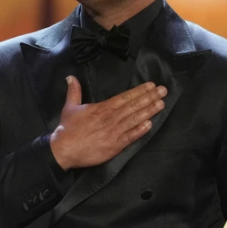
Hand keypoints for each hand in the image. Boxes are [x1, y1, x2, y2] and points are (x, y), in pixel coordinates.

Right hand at [49, 78, 166, 169]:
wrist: (63, 149)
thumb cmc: (67, 129)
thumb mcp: (70, 107)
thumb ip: (74, 92)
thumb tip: (71, 77)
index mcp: (102, 108)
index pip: (124, 97)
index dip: (139, 91)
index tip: (151, 85)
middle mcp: (110, 118)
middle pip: (133, 106)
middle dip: (149, 97)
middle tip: (163, 91)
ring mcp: (113, 132)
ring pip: (134, 119)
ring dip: (149, 111)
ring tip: (161, 104)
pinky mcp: (114, 146)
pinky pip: (130, 137)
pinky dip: (140, 130)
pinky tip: (150, 124)